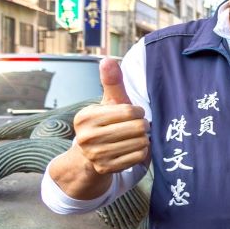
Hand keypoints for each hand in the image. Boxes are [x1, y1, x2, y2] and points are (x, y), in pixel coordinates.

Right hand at [70, 58, 149, 176]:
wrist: (88, 157)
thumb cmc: (105, 123)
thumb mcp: (107, 102)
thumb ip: (111, 82)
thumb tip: (107, 59)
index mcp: (86, 117)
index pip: (130, 111)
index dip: (138, 111)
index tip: (135, 113)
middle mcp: (87, 137)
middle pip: (138, 128)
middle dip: (143, 125)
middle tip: (137, 126)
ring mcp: (96, 155)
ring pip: (141, 143)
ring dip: (144, 139)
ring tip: (135, 137)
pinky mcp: (106, 169)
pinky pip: (139, 157)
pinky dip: (142, 152)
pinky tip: (133, 148)